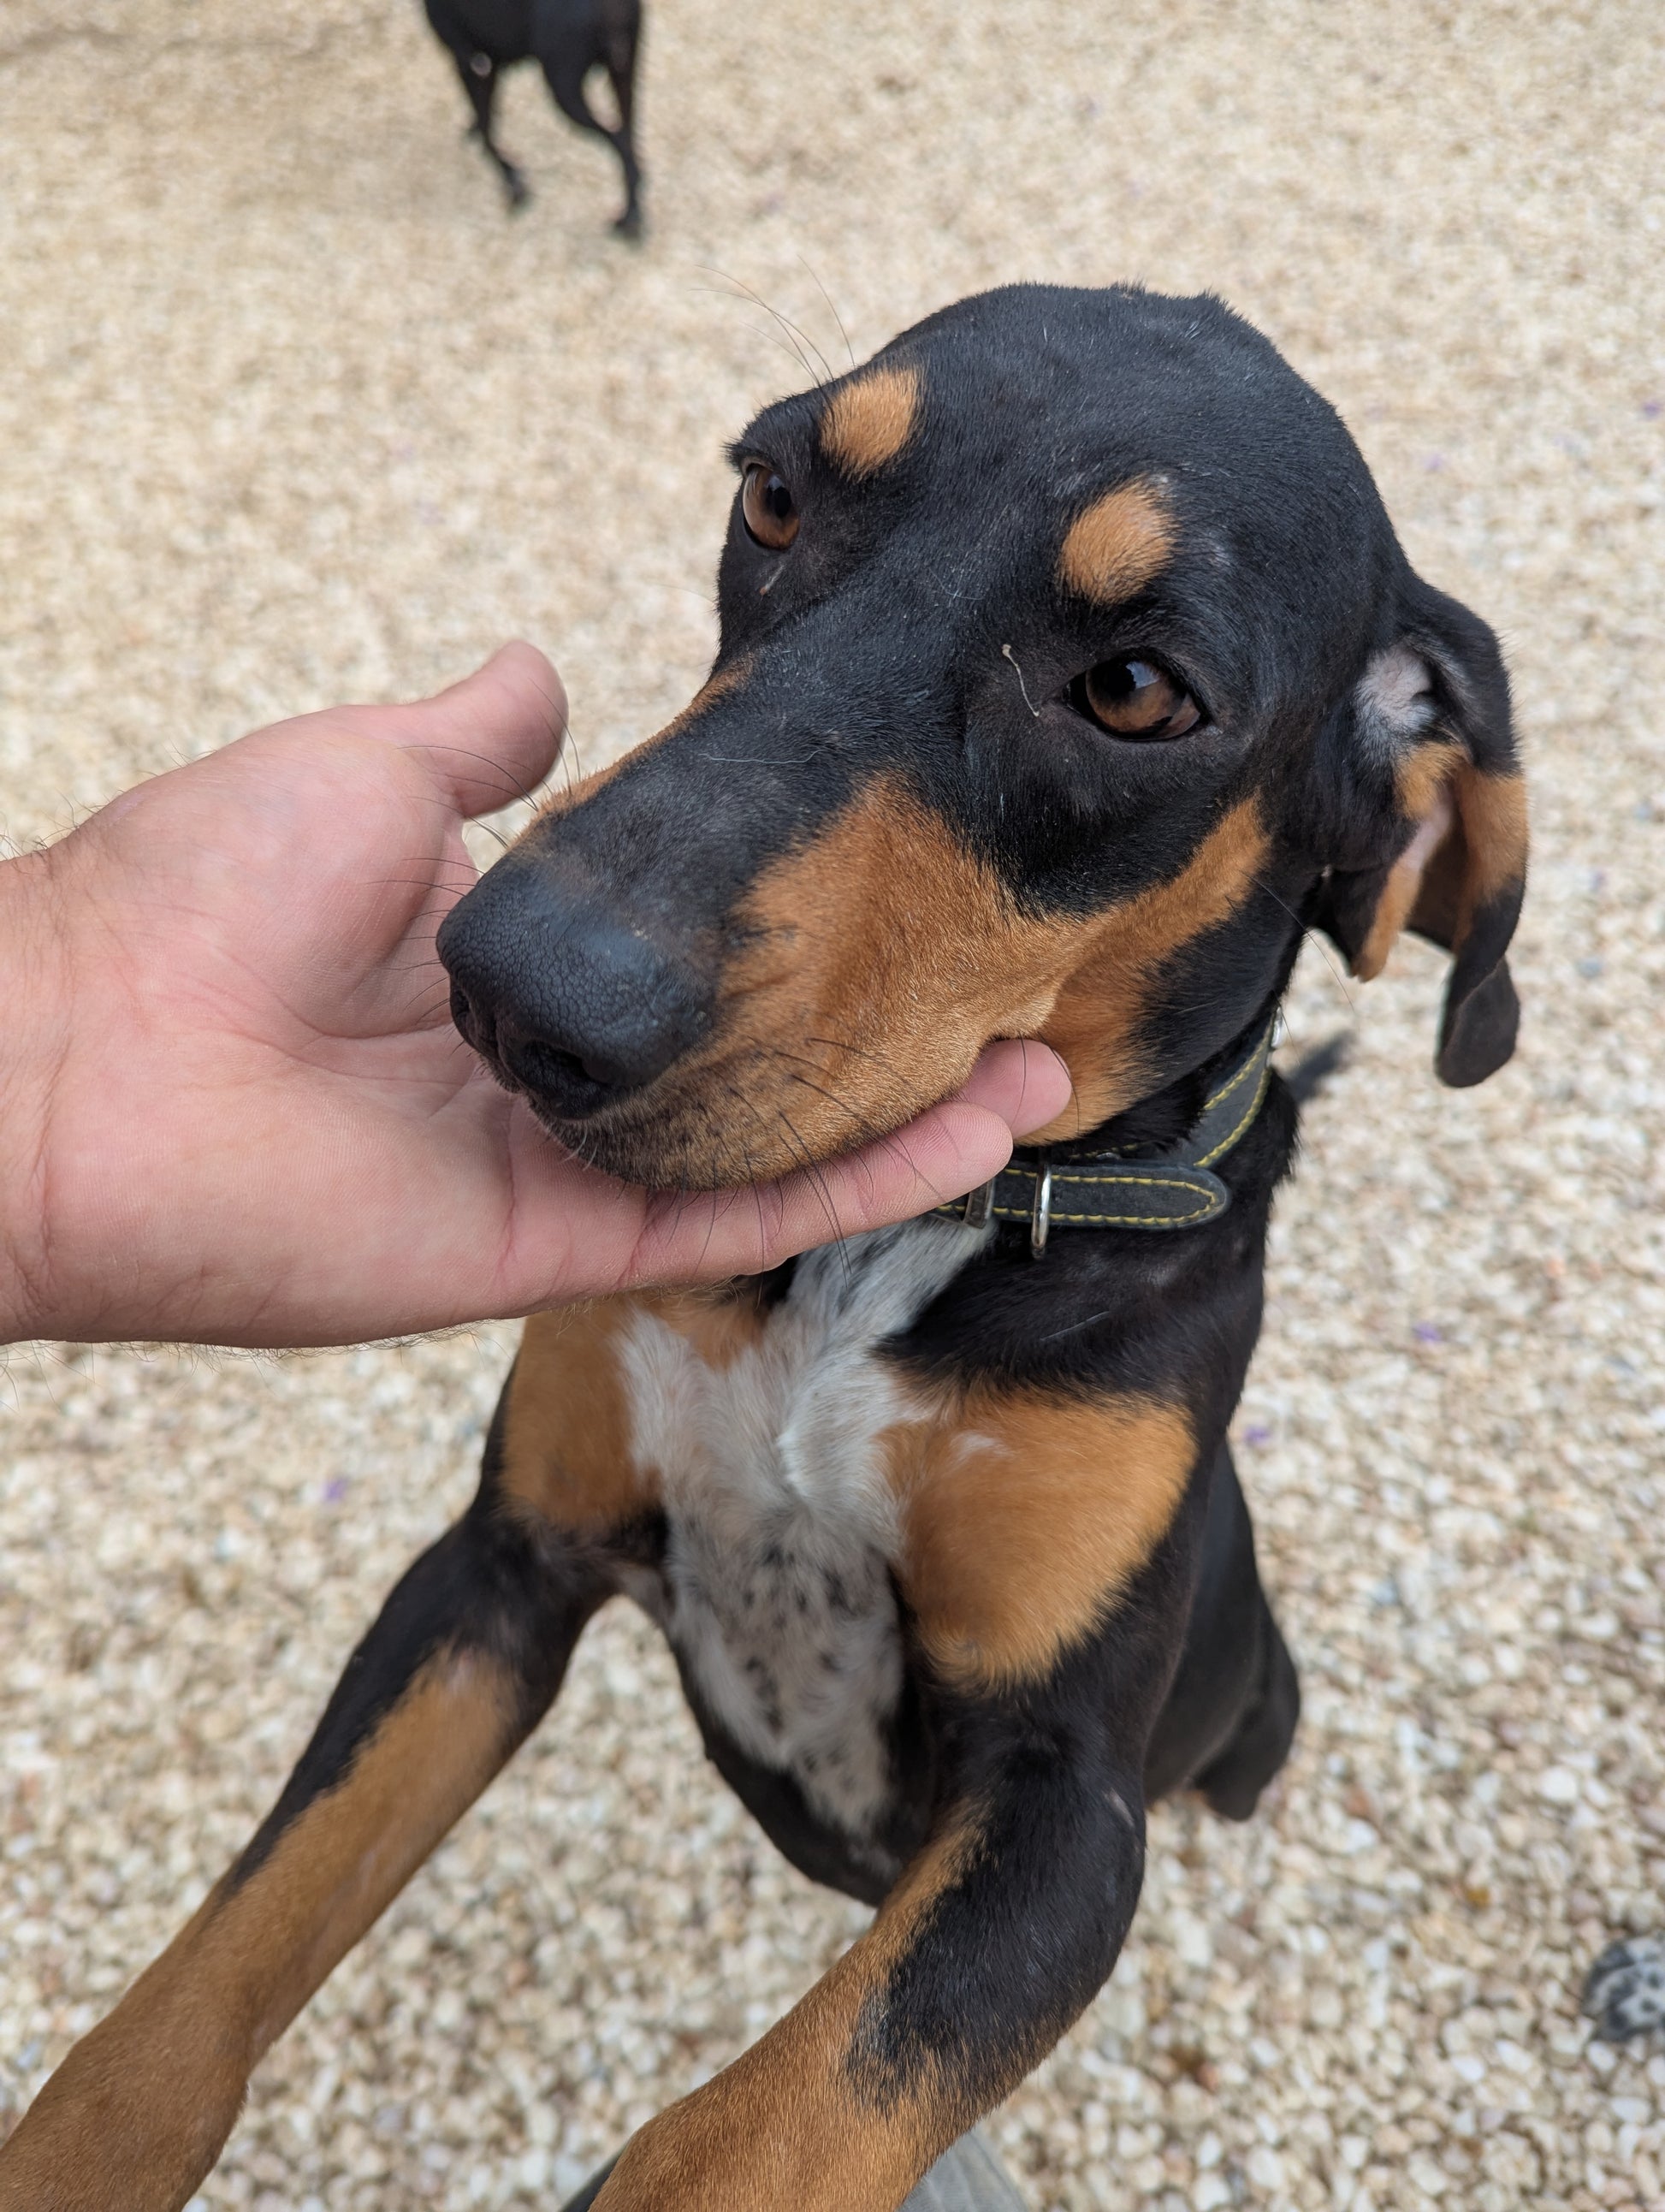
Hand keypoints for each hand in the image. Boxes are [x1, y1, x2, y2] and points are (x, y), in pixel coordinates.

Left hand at [0, 646, 1068, 1348]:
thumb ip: (475, 745)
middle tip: (1018, 976)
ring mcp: (560, 1170)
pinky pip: (737, 1212)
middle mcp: (546, 1082)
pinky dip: (864, 1177)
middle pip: (758, 1066)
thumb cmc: (192, 898)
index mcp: (501, 970)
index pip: (695, 959)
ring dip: (916, 1114)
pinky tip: (982, 1128)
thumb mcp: (365, 773)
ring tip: (1047, 1061)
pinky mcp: (557, 1248)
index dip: (805, 925)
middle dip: (890, 1031)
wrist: (76, 1058)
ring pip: (776, 1150)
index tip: (908, 869)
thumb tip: (546, 675)